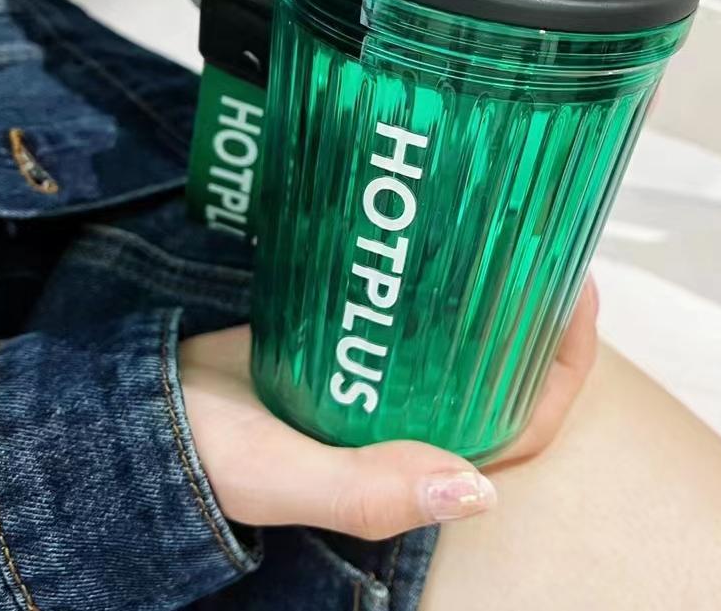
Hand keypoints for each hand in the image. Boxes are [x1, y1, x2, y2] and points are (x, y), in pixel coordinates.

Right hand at [179, 276, 596, 538]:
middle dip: (544, 314)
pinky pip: (419, 312)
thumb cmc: (208, 454)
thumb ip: (368, 490)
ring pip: (469, 340)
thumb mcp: (285, 475)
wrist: (143, 406)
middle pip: (509, 373)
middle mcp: (414, 421)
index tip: (577, 294)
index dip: (563, 366)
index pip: (525, 424)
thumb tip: (480, 492)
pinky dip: (442, 281)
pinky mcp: (356, 341)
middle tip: (554, 242)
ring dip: (499, 294)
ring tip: (513, 228)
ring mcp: (387, 378)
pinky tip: (445, 236)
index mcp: (416, 461)